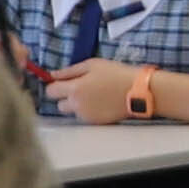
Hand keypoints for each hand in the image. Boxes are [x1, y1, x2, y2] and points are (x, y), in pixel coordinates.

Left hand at [44, 57, 159, 122]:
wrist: (138, 91)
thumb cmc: (116, 74)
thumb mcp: (92, 65)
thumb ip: (69, 71)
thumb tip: (52, 75)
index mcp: (74, 89)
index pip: (50, 91)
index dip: (55, 85)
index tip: (63, 82)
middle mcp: (77, 105)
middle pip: (58, 105)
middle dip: (65, 97)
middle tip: (79, 88)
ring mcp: (86, 116)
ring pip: (72, 112)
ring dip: (76, 104)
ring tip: (93, 95)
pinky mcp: (95, 122)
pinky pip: (84, 116)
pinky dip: (88, 110)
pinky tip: (100, 102)